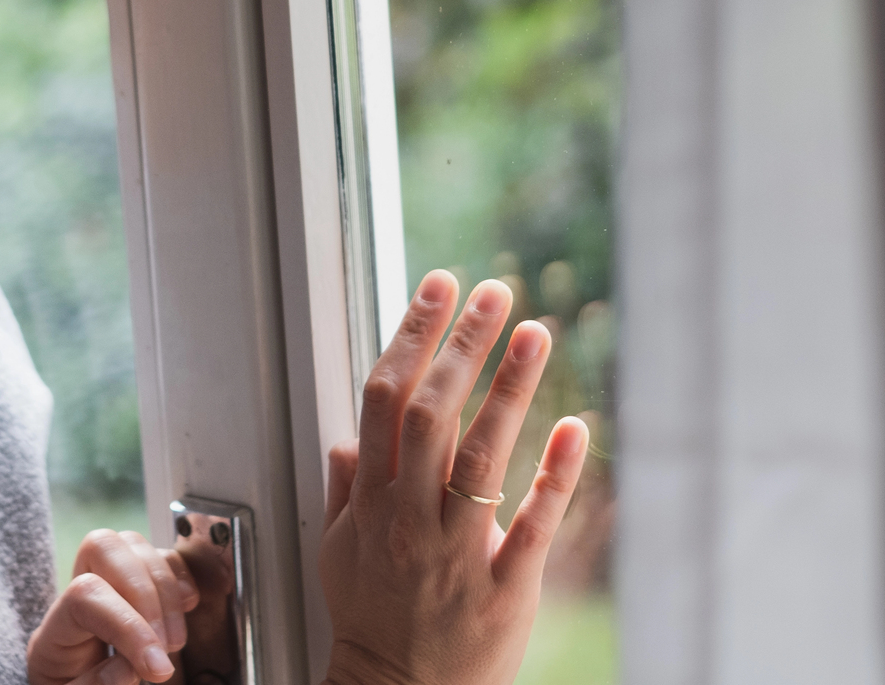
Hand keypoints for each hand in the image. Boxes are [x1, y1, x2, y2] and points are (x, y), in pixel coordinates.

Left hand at [27, 528, 199, 684]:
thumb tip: (129, 668)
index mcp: (53, 631)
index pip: (84, 595)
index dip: (128, 625)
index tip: (157, 667)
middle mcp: (76, 594)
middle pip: (103, 547)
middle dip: (146, 593)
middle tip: (167, 646)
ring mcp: (106, 584)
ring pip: (133, 544)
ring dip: (165, 588)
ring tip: (174, 640)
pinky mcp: (135, 588)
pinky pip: (158, 556)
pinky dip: (178, 574)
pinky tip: (187, 604)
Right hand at [319, 270, 589, 684]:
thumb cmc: (370, 624)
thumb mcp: (338, 553)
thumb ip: (345, 491)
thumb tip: (348, 441)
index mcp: (369, 501)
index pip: (384, 399)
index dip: (411, 337)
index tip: (436, 289)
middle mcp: (407, 516)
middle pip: (430, 412)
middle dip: (462, 344)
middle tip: (492, 293)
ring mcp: (454, 550)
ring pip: (480, 455)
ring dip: (509, 388)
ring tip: (534, 333)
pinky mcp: (502, 587)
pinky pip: (532, 523)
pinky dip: (553, 473)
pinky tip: (574, 427)